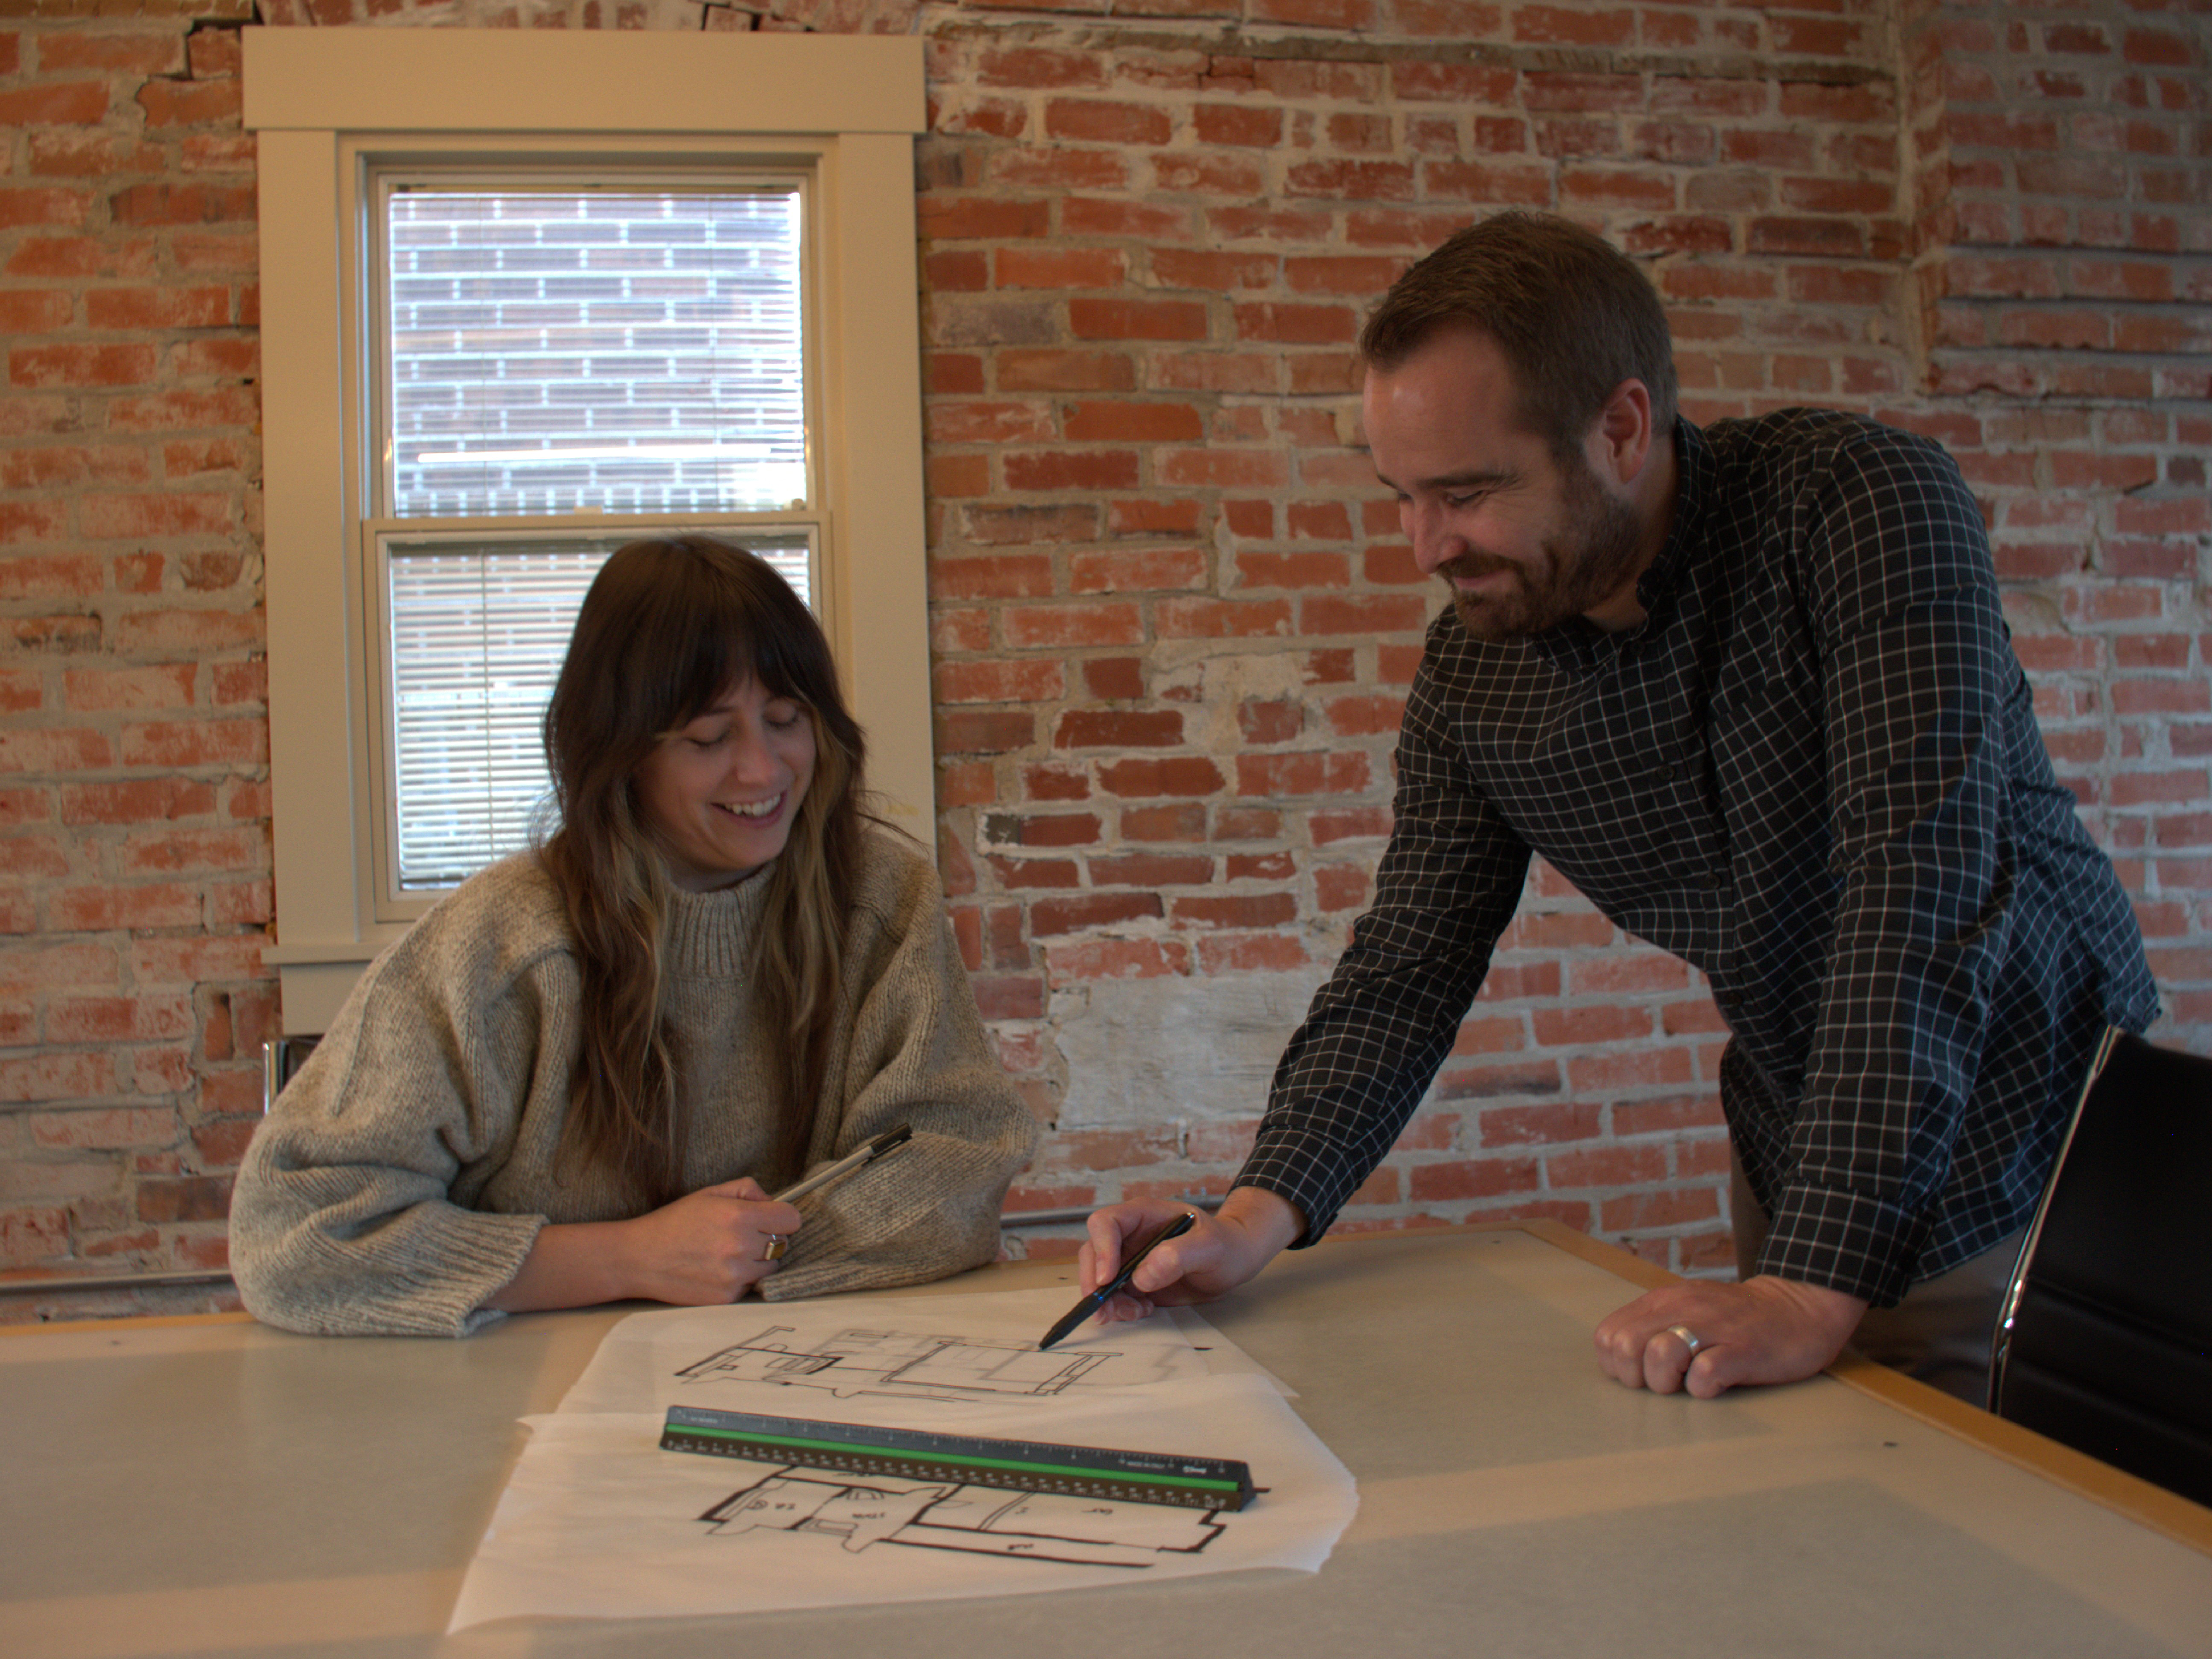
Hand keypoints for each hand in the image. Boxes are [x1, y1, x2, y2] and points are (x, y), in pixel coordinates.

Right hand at [615, 1177, 805, 1304]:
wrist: (640, 1258)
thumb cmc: (675, 1222)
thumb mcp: (710, 1193)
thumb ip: (747, 1190)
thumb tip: (772, 1200)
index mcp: (739, 1217)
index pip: (791, 1219)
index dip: (782, 1217)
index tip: (772, 1219)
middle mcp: (740, 1247)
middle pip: (783, 1244)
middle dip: (769, 1238)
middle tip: (744, 1236)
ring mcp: (734, 1275)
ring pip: (770, 1267)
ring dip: (758, 1261)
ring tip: (729, 1253)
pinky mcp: (727, 1297)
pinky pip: (751, 1285)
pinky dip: (741, 1279)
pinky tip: (718, 1270)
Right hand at [1075, 1188, 1304, 1327]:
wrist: (1234, 1261)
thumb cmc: (1225, 1244)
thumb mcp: (1209, 1246)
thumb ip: (1178, 1255)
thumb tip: (1141, 1276)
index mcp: (1143, 1215)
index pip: (1107, 1223)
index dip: (1101, 1249)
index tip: (1107, 1278)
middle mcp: (1130, 1236)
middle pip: (1093, 1253)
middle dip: (1094, 1283)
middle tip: (1105, 1310)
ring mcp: (1131, 1259)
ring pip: (1099, 1278)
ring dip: (1108, 1301)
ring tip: (1135, 1313)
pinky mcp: (1136, 1281)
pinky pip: (1114, 1296)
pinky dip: (1120, 1308)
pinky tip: (1143, 1312)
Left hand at [1590, 1275, 1868, 1397]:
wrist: (1798, 1308)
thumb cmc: (1736, 1319)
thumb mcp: (1686, 1310)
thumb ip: (1652, 1326)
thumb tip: (1619, 1359)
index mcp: (1663, 1301)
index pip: (1607, 1336)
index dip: (1616, 1365)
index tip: (1642, 1373)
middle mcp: (1682, 1308)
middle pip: (1624, 1346)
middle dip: (1636, 1377)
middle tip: (1665, 1381)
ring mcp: (1714, 1328)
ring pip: (1658, 1356)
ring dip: (1667, 1382)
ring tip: (1690, 1380)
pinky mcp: (1744, 1350)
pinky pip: (1704, 1375)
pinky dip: (1704, 1389)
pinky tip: (1717, 1384)